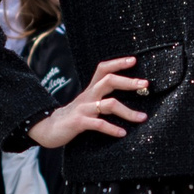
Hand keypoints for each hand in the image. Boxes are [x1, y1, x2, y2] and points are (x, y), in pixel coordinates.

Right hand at [26, 55, 148, 145]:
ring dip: (128, 112)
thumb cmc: (73, 117)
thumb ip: (102, 99)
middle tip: (145, 84)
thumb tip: (124, 100)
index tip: (134, 60)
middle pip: (109, 80)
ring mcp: (83, 108)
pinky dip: (112, 128)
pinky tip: (122, 133)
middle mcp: (88, 96)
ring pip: (109, 104)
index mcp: (91, 90)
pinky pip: (99, 124)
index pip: (103, 69)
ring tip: (142, 118)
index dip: (118, 63)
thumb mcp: (87, 104)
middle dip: (128, 82)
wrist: (48, 129)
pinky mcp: (79, 122)